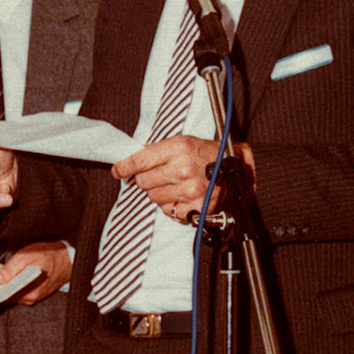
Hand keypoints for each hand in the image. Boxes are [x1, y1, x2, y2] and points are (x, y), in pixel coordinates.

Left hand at [0, 240, 71, 303]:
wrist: (67, 258)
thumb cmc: (49, 255)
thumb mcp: (26, 256)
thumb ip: (10, 270)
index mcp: (28, 292)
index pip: (3, 295)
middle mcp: (31, 299)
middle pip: (7, 295)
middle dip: (0, 286)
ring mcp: (33, 297)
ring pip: (13, 293)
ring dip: (7, 284)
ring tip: (3, 273)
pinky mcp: (35, 294)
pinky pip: (20, 291)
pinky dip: (14, 284)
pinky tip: (13, 276)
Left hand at [112, 132, 249, 221]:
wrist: (236, 167)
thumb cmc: (206, 154)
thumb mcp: (183, 142)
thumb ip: (157, 152)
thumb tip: (129, 164)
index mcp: (178, 148)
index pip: (138, 161)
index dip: (123, 167)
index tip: (117, 171)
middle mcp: (182, 169)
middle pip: (142, 182)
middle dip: (146, 179)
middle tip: (160, 175)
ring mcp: (189, 190)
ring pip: (153, 197)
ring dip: (159, 192)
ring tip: (176, 184)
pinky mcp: (195, 207)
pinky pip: (167, 210)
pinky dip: (171, 205)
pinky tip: (183, 195)